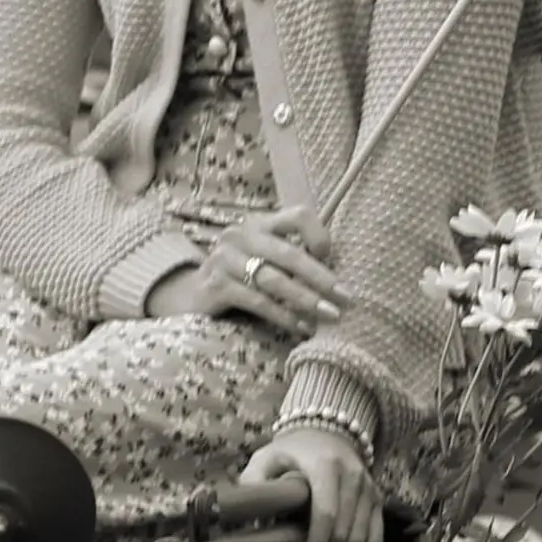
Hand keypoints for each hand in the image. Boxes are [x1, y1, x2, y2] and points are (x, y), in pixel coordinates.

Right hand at [149, 208, 344, 337]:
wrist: (195, 293)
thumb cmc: (243, 275)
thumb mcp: (266, 257)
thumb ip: (294, 257)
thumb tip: (336, 280)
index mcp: (259, 223)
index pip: (298, 215)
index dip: (319, 235)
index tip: (330, 258)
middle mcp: (240, 235)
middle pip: (289, 254)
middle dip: (322, 279)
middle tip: (346, 299)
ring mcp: (225, 259)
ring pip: (274, 280)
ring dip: (306, 300)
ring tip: (330, 316)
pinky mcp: (216, 285)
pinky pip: (257, 301)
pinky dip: (284, 316)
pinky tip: (302, 327)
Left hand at [244, 421, 379, 541]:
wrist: (326, 434)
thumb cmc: (291, 452)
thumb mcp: (266, 458)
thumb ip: (254, 483)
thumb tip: (249, 520)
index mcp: (326, 467)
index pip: (325, 516)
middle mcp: (355, 479)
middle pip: (345, 536)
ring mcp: (370, 492)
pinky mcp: (378, 504)